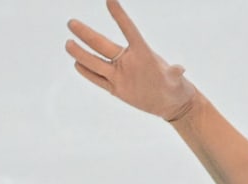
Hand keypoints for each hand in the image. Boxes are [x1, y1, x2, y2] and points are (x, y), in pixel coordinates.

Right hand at [66, 0, 199, 121]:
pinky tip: (76, 63)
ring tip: (67, 43)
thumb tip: (180, 69)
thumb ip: (175, 74)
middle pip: (103, 45)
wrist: (169, 104)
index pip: (128, 30)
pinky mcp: (116, 88)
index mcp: (143, 53)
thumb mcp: (176, 82)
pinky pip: (98, 79)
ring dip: (81, 54)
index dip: (119, 16)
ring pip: (96, 62)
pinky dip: (87, 72)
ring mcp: (120, 74)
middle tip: (71, 23)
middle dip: (87, 35)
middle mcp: (128, 60)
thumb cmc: (175, 88)